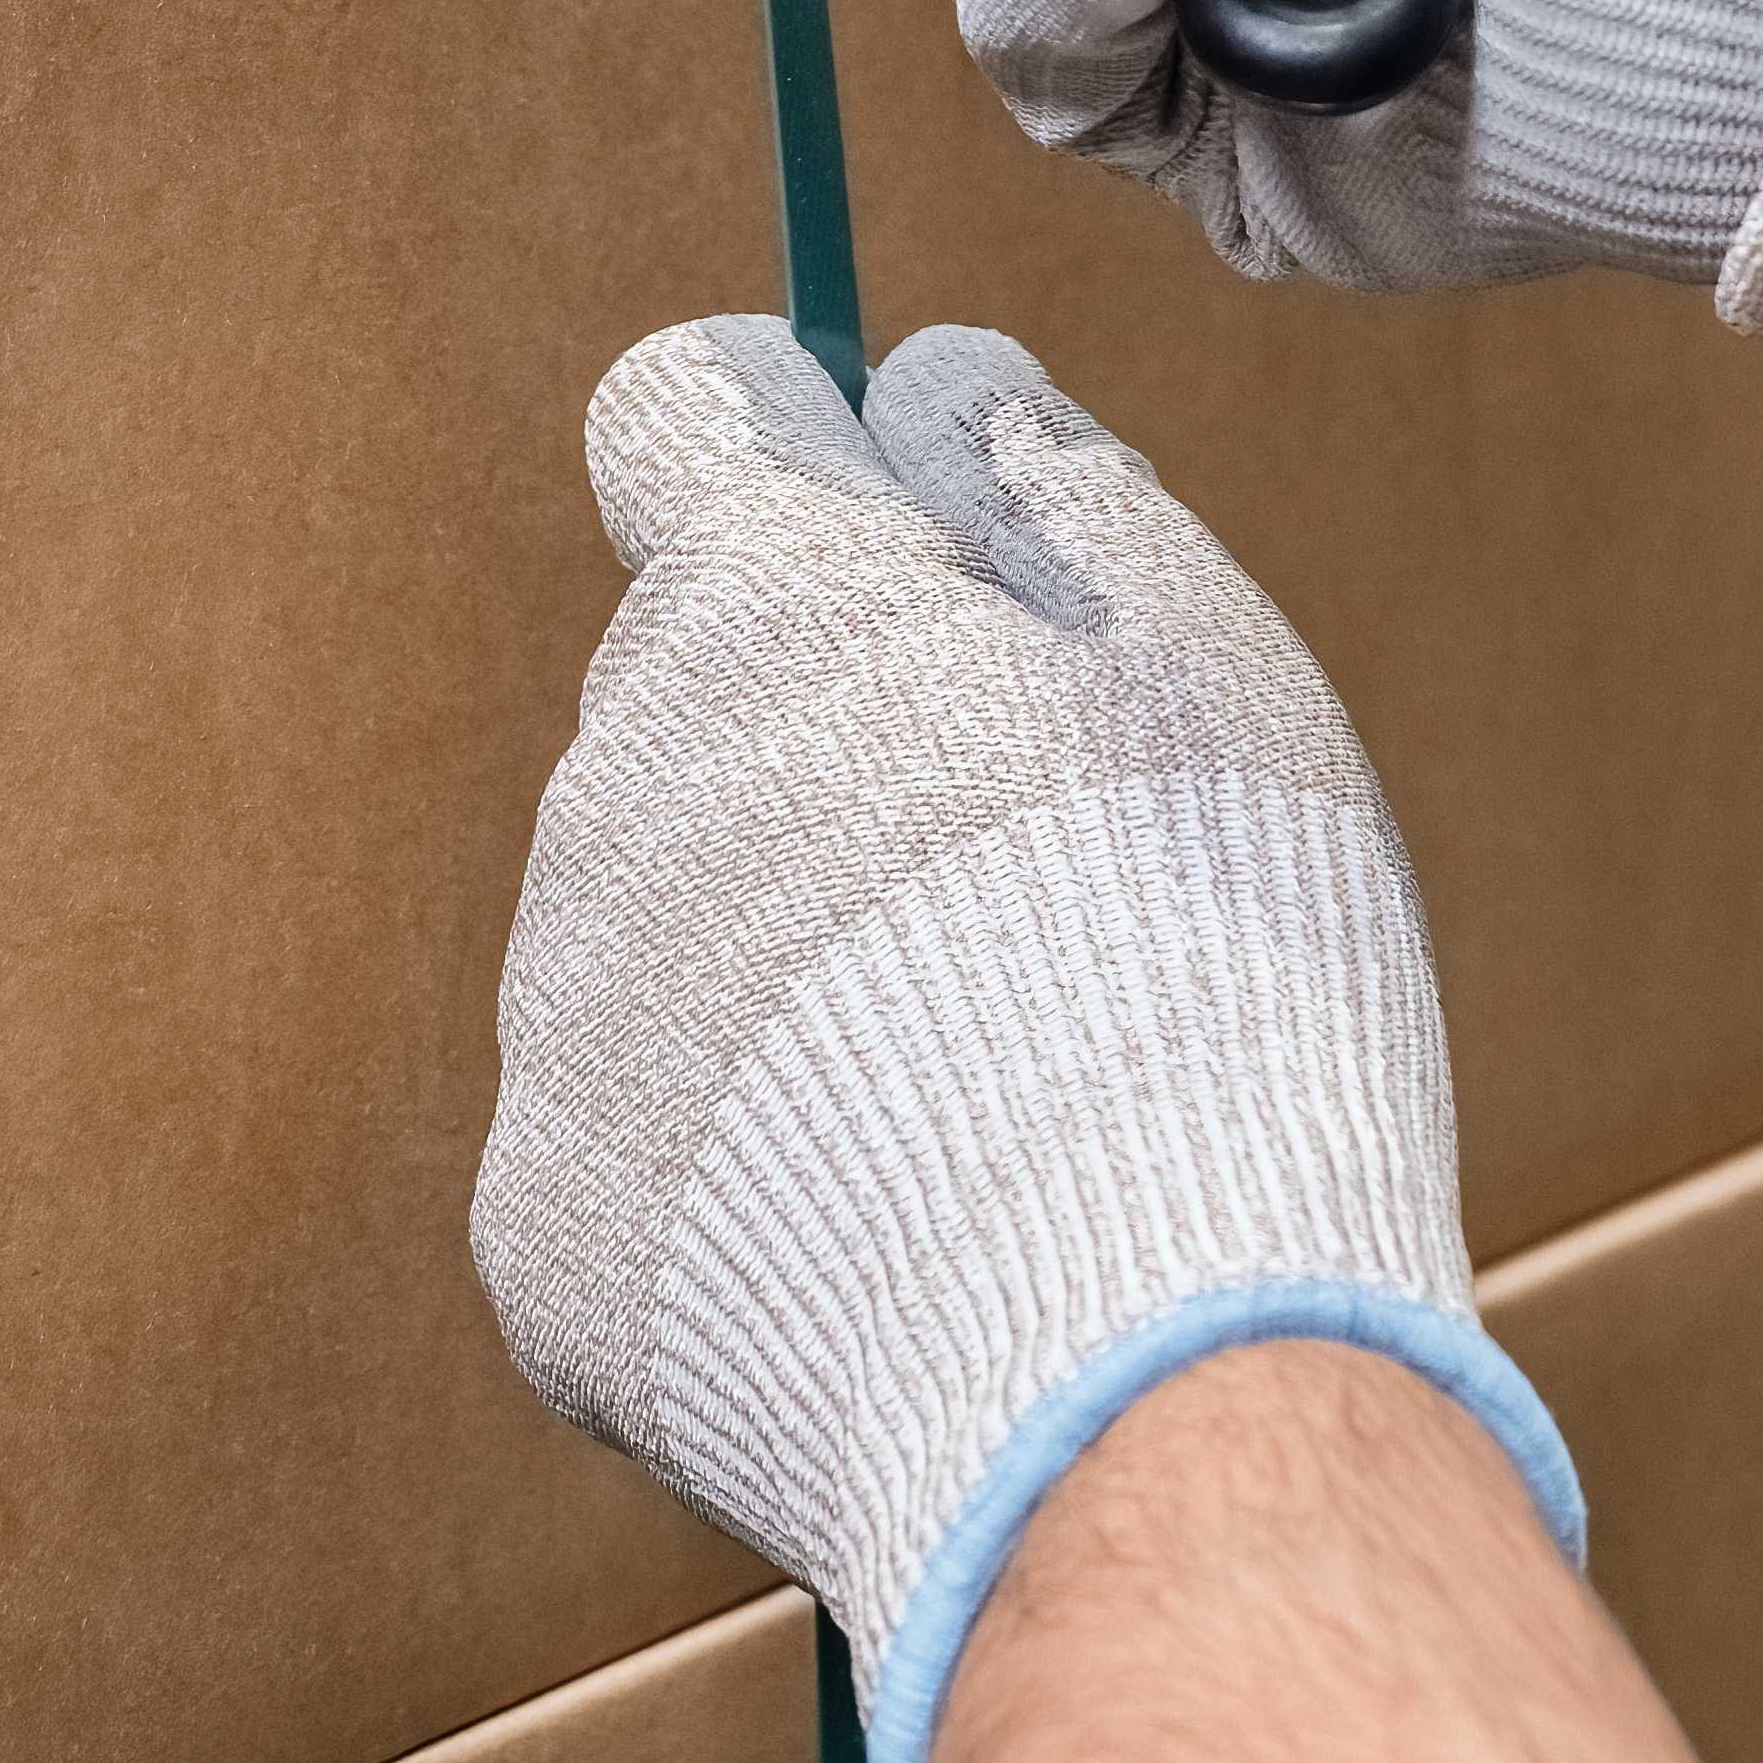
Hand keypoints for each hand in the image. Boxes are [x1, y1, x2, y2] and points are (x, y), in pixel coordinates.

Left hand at [474, 316, 1578, 1762]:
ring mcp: (560, 1028)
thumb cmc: (1214, 980)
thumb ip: (1046, 490)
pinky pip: (636, 1161)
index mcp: (768, 604)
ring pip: (656, 930)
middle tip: (1017, 889)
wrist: (1132, 1374)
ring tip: (981, 1098)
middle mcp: (616, 785)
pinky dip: (745, 1187)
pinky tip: (899, 1246)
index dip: (778, 450)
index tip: (872, 521)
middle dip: (817, 739)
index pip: (678, 417)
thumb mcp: (1202, 662)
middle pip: (688, 694)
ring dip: (781, 970)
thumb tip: (928, 389)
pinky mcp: (548, 1246)